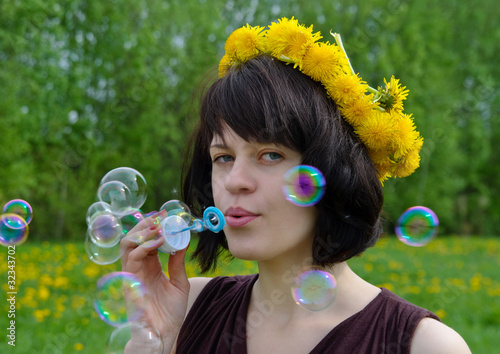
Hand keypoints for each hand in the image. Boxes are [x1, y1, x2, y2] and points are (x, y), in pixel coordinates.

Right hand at [120, 210, 189, 352]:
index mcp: (150, 267)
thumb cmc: (171, 313)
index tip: (165, 215)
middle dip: (145, 224)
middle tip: (160, 216)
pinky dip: (143, 247)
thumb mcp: (179, 283)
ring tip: (157, 226)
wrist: (164, 334)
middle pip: (134, 239)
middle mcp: (139, 268)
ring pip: (128, 245)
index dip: (154, 227)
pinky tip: (157, 242)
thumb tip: (183, 242)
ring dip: (142, 232)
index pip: (147, 240)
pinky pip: (131, 259)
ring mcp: (133, 274)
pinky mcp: (130, 282)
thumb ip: (178, 263)